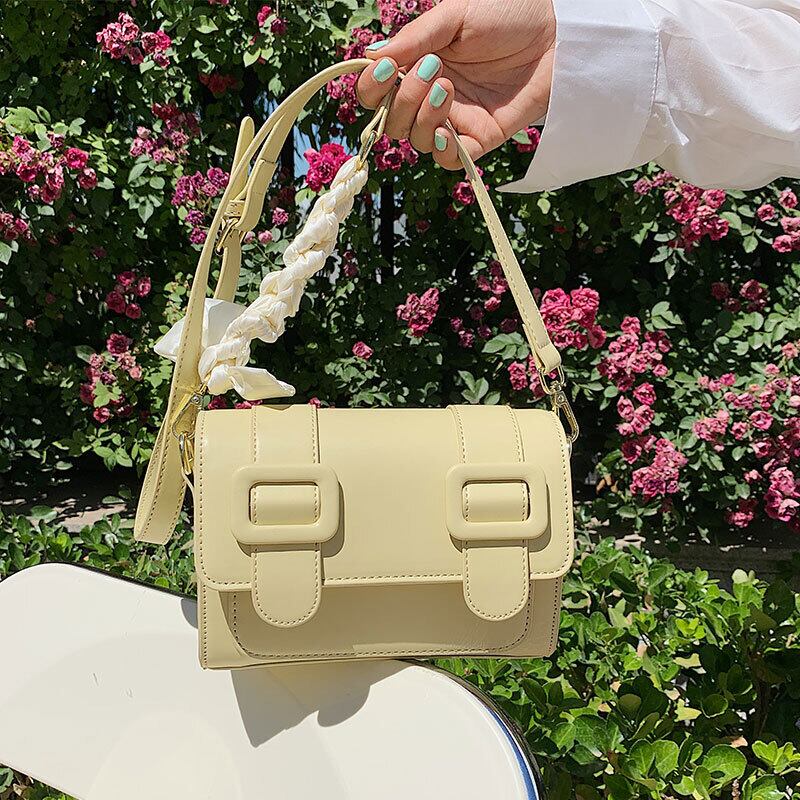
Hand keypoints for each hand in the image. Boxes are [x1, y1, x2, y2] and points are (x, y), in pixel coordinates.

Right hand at [356, 0, 555, 168]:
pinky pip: (452, 160)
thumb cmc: (508, 14)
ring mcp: (457, 120)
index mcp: (419, 66)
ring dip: (424, 118)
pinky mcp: (482, 138)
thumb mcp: (454, 16)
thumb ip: (414, 39)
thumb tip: (371, 58)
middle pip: (393, 121)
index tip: (387, 70)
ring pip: (418, 140)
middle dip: (402, 101)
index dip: (372, 89)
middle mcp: (432, 96)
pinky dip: (444, 151)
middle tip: (432, 71)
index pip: (377, 92)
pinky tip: (449, 131)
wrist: (557, 32)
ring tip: (448, 88)